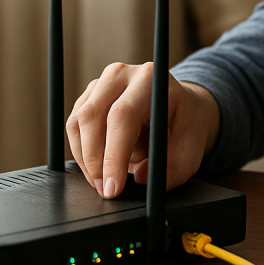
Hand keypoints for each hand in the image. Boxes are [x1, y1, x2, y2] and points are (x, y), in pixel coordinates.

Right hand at [66, 62, 219, 198]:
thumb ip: (171, 168)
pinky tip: (98, 167)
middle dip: (95, 161)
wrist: (179, 107)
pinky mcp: (88, 95)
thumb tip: (140, 177)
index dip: (113, 155)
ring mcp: (102, 83)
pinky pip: (73, 126)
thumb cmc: (184, 127)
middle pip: (92, 117)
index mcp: (152, 80)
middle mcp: (123, 75)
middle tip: (105, 189)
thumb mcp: (190, 151)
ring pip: (78, 122)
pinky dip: (81, 151)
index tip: (113, 187)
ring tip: (103, 181)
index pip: (122, 116)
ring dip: (85, 158)